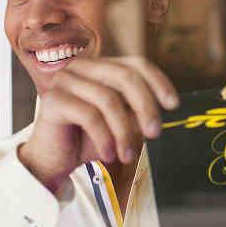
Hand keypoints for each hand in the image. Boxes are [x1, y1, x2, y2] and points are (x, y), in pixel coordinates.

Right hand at [17, 56, 178, 191]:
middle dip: (145, 106)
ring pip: (107, 99)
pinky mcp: (52, 100)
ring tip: (128, 156)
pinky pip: (88, 115)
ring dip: (123, 131)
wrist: (53, 162)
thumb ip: (138, 109)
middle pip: (124, 76)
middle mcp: (82, 67)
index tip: (173, 104)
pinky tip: (108, 155)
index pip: (136, 64)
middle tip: (155, 133)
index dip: (158, 81)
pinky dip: (104, 138)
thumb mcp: (121, 123)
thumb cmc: (88, 141)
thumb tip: (162, 104)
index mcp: (100, 67)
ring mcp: (65, 80)